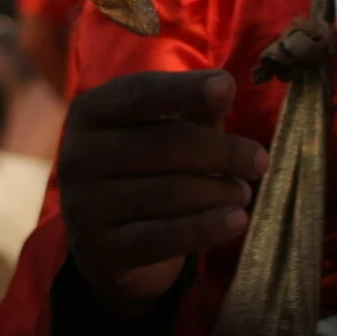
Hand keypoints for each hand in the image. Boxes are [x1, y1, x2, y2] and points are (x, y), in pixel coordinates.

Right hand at [59, 69, 267, 310]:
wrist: (112, 242)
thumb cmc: (147, 168)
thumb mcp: (167, 128)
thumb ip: (194, 106)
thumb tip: (223, 85)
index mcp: (91, 111)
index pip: (139, 93)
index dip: (184, 89)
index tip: (225, 87)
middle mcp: (77, 155)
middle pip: (164, 144)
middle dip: (222, 152)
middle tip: (259, 161)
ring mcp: (83, 205)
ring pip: (168, 192)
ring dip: (219, 191)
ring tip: (244, 192)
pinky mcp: (98, 250)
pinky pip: (161, 237)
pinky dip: (205, 228)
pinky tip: (237, 220)